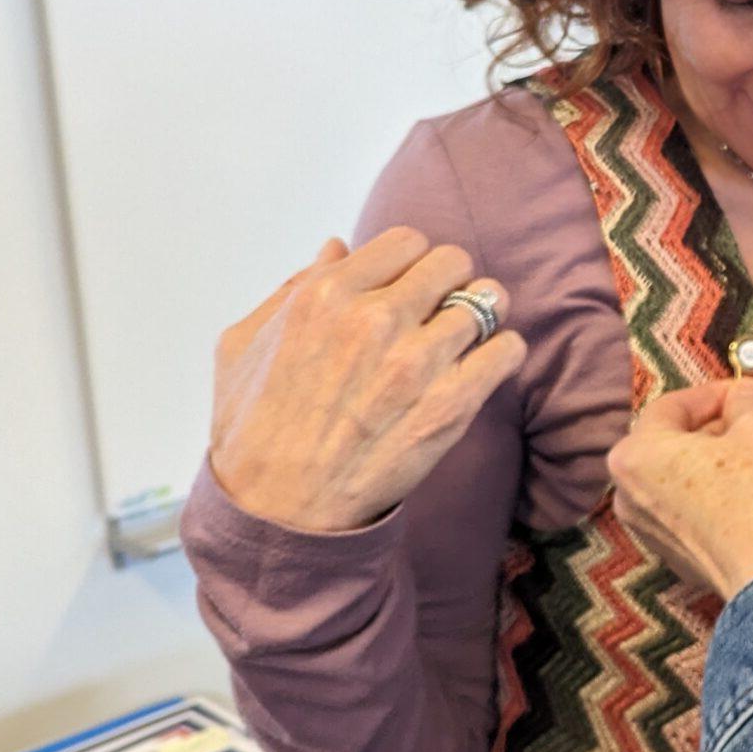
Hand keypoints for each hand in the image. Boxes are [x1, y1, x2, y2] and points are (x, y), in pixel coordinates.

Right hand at [209, 229, 528, 533]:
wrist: (280, 510)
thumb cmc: (254, 428)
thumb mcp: (244, 344)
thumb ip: (293, 287)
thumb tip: (336, 247)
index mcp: (326, 296)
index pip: (407, 241)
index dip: (411, 263)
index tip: (410, 286)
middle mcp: (375, 320)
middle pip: (453, 263)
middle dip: (451, 282)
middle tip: (442, 308)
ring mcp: (418, 362)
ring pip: (487, 301)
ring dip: (482, 315)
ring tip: (466, 337)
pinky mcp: (452, 404)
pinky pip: (508, 350)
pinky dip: (503, 353)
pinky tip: (482, 366)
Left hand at [607, 379, 752, 601]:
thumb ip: (745, 399)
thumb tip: (742, 392)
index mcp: (635, 454)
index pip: (674, 405)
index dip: (719, 392)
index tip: (752, 391)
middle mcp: (628, 492)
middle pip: (685, 442)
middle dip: (739, 429)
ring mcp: (648, 529)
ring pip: (694, 475)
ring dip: (740, 458)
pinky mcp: (674, 554)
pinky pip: (697, 507)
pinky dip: (728, 492)